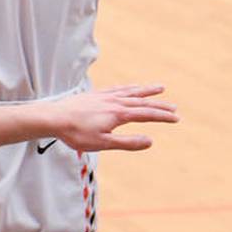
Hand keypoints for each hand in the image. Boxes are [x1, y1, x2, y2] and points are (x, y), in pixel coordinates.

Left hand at [52, 84, 178, 151]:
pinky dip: (129, 88)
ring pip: (131, 92)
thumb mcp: (104, 144)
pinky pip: (118, 88)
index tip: (176, 118)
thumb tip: (150, 141)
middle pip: (142, 102)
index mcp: (118, 114)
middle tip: (175, 107)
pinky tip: (131, 88)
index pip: (146, 114)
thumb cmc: (78, 134)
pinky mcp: (96, 94)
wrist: (55, 118)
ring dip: (146, 91)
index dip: (162, 116)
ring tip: (159, 88)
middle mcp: (114, 101)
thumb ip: (128, 142)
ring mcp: (105, 96)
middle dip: (159, 105)